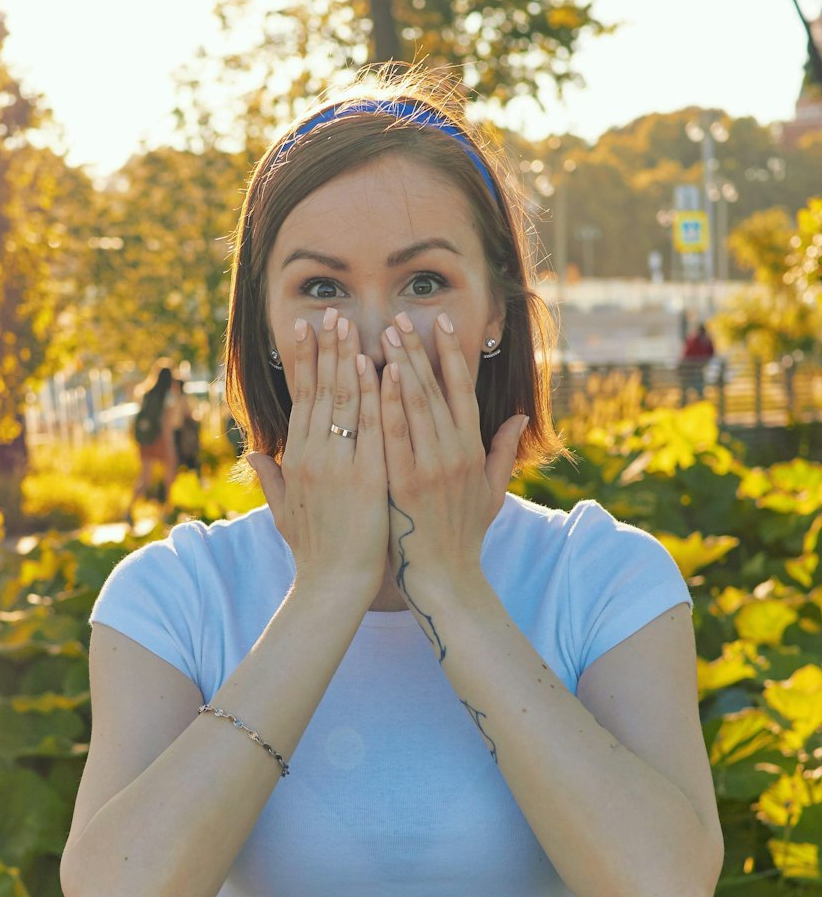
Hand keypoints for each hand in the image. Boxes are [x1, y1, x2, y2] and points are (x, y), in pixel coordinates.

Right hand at [248, 308, 388, 607]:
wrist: (333, 586)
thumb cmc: (314, 552)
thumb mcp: (284, 513)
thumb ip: (271, 481)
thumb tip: (253, 457)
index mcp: (295, 460)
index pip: (300, 400)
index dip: (304, 363)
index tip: (307, 330)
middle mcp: (312, 457)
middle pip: (320, 392)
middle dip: (327, 349)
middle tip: (333, 312)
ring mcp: (338, 466)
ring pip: (344, 402)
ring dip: (349, 360)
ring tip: (354, 326)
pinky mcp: (365, 478)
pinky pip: (371, 429)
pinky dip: (374, 397)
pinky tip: (378, 368)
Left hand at [379, 310, 526, 621]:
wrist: (445, 580)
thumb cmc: (463, 538)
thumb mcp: (491, 493)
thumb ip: (503, 453)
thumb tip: (517, 417)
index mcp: (473, 452)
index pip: (463, 392)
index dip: (452, 356)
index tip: (440, 325)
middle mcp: (455, 454)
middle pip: (436, 391)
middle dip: (418, 351)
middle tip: (400, 316)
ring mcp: (431, 468)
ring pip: (416, 406)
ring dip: (401, 366)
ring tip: (385, 333)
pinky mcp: (405, 484)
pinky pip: (395, 436)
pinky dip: (388, 404)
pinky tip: (378, 377)